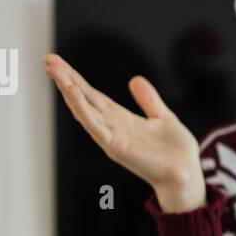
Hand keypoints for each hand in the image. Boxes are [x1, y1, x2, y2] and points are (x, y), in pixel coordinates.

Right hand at [45, 53, 205, 212]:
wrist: (187, 176)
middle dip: (66, 79)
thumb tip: (135, 79)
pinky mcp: (116, 148)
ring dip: (68, 90)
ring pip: (84, 110)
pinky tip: (72, 93)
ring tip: (54, 70)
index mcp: (121, 119)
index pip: (93, 95)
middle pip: (84, 99)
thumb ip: (149, 100)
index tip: (58, 62)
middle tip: (48, 59)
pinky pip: (96, 126)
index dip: (76, 78)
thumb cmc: (176, 153)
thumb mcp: (163, 118)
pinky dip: (83, 110)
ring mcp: (112, 138)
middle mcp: (112, 127)